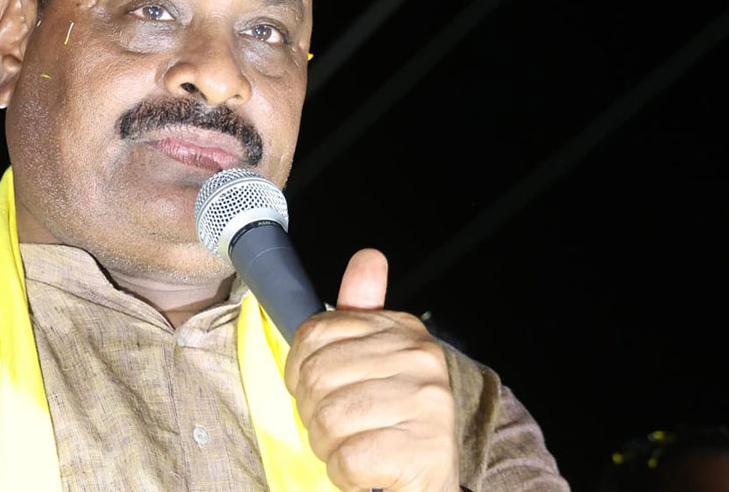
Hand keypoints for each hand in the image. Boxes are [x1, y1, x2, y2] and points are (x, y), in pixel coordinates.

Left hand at [284, 249, 458, 491]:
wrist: (427, 482)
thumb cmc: (393, 421)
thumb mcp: (378, 358)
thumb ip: (364, 309)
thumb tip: (369, 258)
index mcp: (404, 330)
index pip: (314, 333)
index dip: (301, 369)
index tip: (323, 389)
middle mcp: (420, 359)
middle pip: (317, 377)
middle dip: (315, 412)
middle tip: (342, 426)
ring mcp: (425, 404)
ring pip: (328, 419)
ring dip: (329, 444)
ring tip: (357, 444)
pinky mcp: (421, 451)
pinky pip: (346, 459)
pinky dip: (345, 471)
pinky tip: (368, 467)